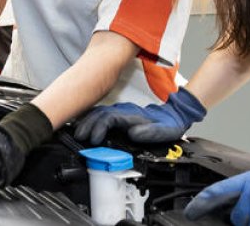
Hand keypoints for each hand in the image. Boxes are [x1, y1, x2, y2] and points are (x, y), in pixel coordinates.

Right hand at [73, 86, 205, 144]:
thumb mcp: (164, 131)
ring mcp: (120, 111)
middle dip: (86, 124)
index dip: (98, 128)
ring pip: (98, 112)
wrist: (173, 115)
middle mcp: (123, 110)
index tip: (93, 139)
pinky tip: (84, 125)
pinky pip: (100, 114)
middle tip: (77, 137)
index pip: (108, 118)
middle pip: (99, 114)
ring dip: (86, 121)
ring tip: (76, 132)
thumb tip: (133, 133)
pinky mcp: (119, 114)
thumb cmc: (167, 125)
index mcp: (131, 114)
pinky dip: (90, 119)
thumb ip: (150, 132)